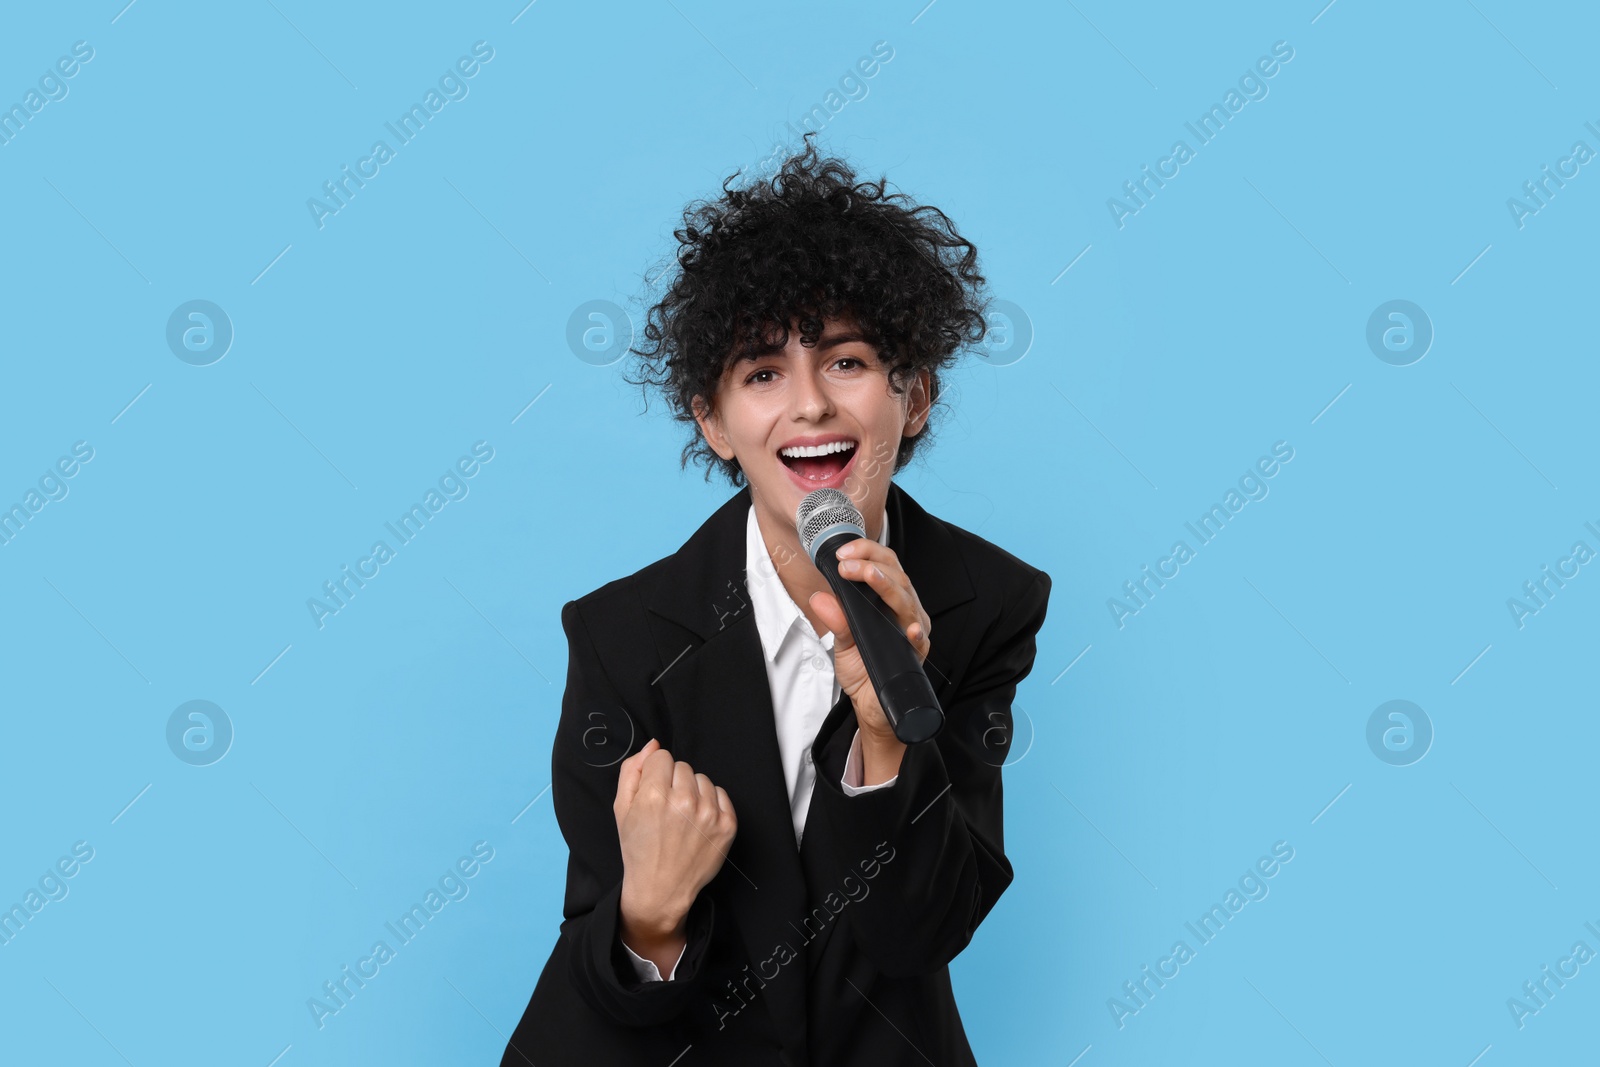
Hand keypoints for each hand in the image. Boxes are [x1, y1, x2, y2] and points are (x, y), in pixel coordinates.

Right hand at [613, 739, 736, 966]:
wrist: (661, 889)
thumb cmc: (639, 849)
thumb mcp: (621, 810)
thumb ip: (632, 771)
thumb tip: (652, 745)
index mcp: (654, 796)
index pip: (662, 757)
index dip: (655, 774)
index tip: (653, 794)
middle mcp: (684, 802)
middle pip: (682, 766)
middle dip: (673, 782)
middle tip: (666, 809)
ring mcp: (709, 814)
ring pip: (702, 779)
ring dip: (692, 792)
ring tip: (682, 817)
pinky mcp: (727, 825)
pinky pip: (721, 793)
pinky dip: (711, 803)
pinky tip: (697, 822)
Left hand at [808, 539, 931, 744]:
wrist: (870, 704)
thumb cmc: (862, 667)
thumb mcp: (842, 641)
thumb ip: (835, 618)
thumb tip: (819, 597)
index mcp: (889, 601)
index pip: (885, 564)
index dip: (866, 552)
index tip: (841, 554)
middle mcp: (905, 611)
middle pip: (898, 576)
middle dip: (872, 564)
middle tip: (846, 564)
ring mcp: (914, 631)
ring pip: (907, 600)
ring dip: (887, 585)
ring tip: (869, 575)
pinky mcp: (917, 654)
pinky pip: (920, 640)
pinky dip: (916, 631)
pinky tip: (910, 628)